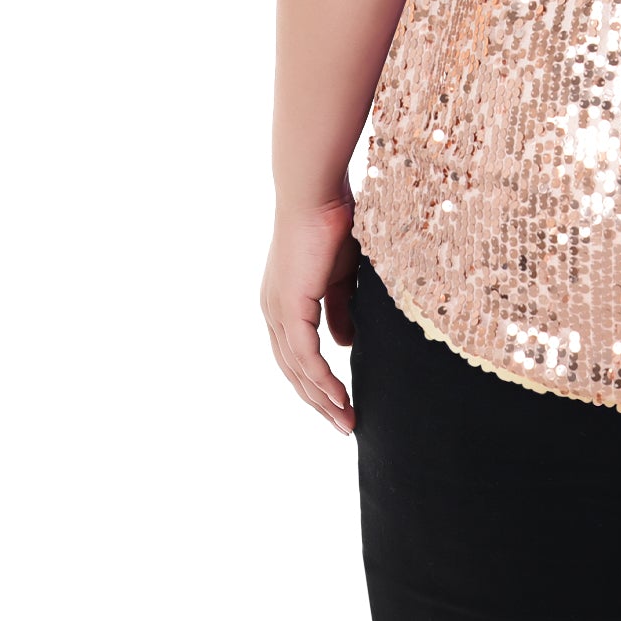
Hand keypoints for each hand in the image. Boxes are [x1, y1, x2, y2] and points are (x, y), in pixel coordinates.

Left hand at [261, 195, 360, 435]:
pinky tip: (338, 397)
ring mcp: (277, 311)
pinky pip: (304, 355)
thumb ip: (341, 311)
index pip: (296, 355)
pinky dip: (322, 380)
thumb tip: (344, 345)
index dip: (317, 382)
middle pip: (292, 371)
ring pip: (297, 370)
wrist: (317, 196)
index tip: (341, 403)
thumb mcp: (341, 277)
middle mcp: (273, 312)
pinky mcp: (289, 307)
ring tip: (347, 421)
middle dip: (319, 401)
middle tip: (344, 425)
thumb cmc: (332, 224)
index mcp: (283, 303)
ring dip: (322, 399)